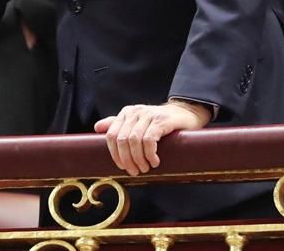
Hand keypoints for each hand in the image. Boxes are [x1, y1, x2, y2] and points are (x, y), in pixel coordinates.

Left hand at [93, 101, 210, 175]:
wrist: (186, 113)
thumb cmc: (160, 122)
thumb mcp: (138, 122)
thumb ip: (118, 124)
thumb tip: (97, 127)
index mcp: (126, 113)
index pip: (111, 135)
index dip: (114, 154)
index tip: (122, 167)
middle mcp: (135, 112)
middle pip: (122, 140)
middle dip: (127, 160)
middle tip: (135, 171)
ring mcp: (148, 115)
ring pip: (134, 141)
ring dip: (139, 159)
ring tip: (146, 168)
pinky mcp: (161, 120)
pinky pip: (149, 140)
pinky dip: (150, 154)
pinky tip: (154, 161)